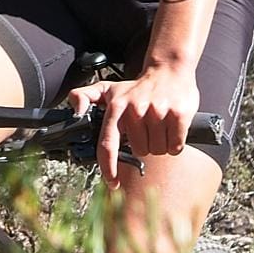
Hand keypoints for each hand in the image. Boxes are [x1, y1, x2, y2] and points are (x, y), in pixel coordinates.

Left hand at [68, 65, 200, 182]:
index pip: (108, 143)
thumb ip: (84, 97)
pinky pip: (175, 146)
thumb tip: (75, 112)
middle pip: (139, 150)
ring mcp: (158, 111)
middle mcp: (136, 109)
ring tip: (158, 126)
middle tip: (146, 129)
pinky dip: (174, 144)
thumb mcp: (107, 89)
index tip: (113, 182)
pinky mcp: (178, 115)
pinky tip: (170, 129)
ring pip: (157, 150)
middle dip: (143, 145)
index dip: (108, 167)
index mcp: (117, 107)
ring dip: (159, 144)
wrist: (169, 69)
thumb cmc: (136, 86)